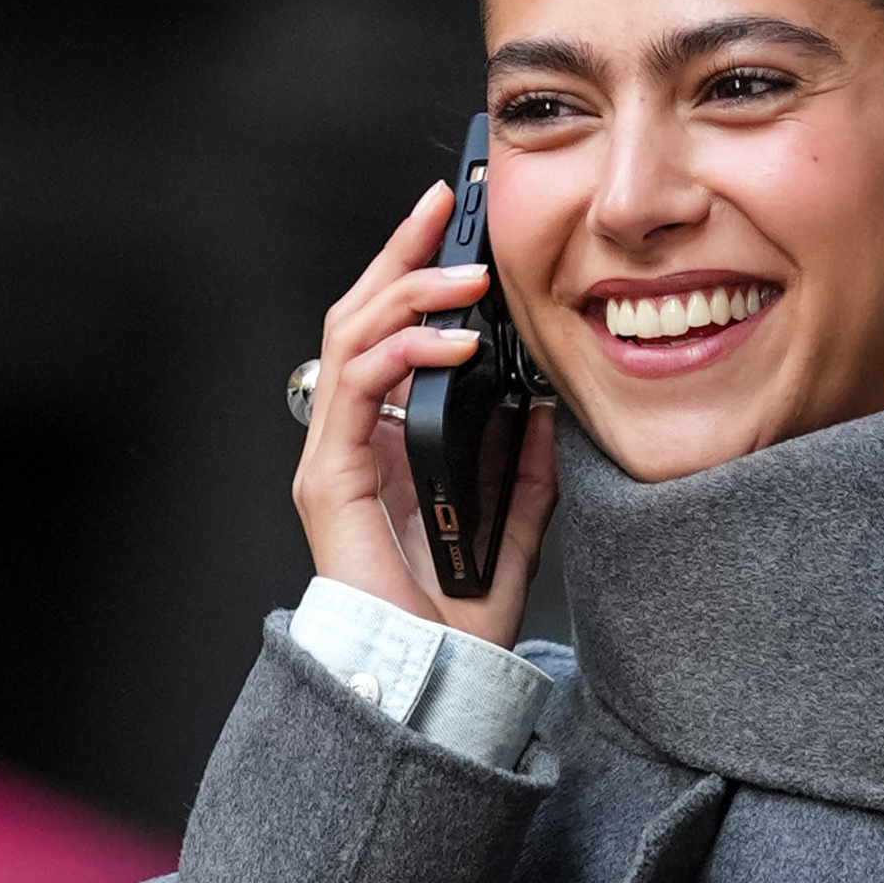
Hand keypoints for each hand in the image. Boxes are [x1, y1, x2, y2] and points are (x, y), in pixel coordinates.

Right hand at [297, 180, 558, 646]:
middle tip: (444, 206)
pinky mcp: (329, 477)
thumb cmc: (459, 614)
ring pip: (352, 336)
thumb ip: (530, 465)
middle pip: (361, 315)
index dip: (417, 273)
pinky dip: (405, 353)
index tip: (457, 226)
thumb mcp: (519, 522)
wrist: (434, 676)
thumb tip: (554, 406)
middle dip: (402, 253)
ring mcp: (334, 455)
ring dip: (409, 291)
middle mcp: (353, 438)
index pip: (391, 332)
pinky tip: (454, 343)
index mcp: (388, 441)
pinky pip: (359, 389)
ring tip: (466, 274)